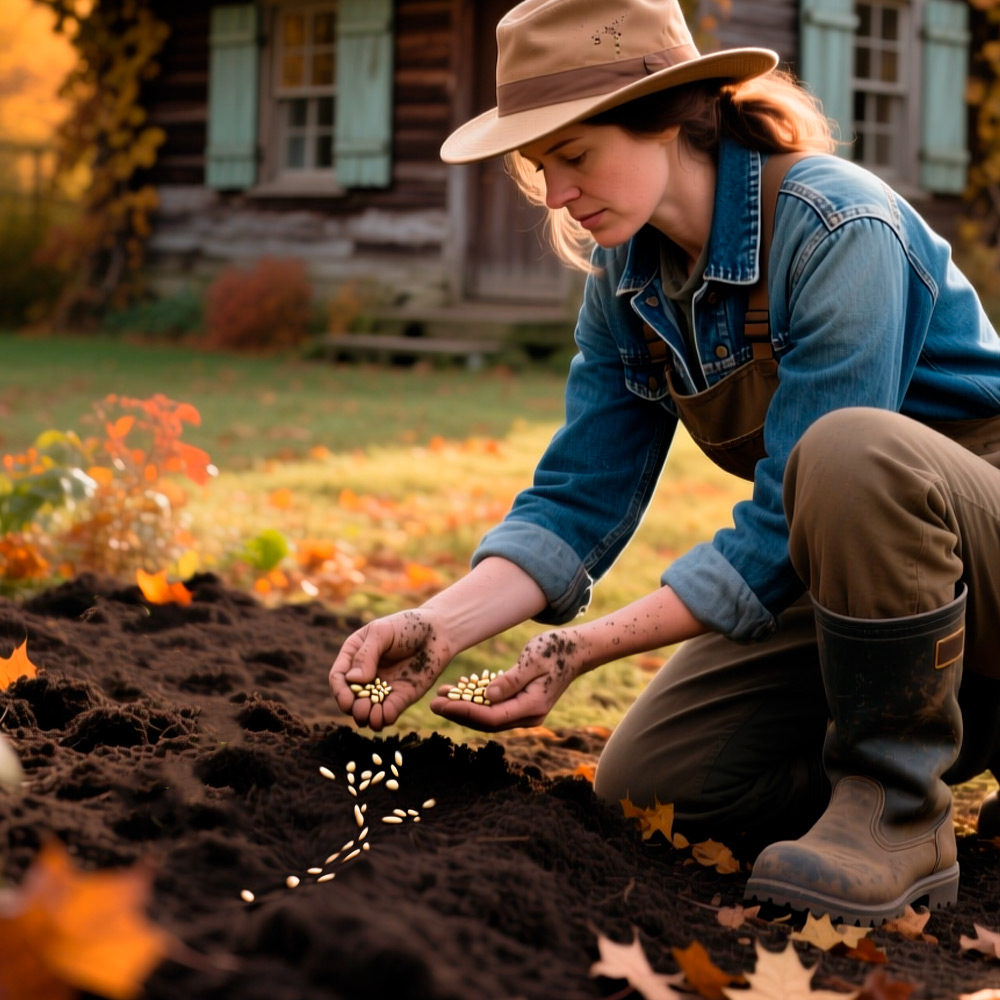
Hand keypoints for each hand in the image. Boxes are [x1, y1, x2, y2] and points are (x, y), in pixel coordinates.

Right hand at [329, 609, 453, 730]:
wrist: (439, 632)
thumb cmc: (408, 625)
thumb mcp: (382, 633)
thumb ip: (366, 655)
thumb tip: (352, 680)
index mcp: (354, 655)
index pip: (338, 677)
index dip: (340, 691)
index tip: (347, 700)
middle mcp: (365, 674)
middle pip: (350, 697)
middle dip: (353, 707)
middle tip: (361, 710)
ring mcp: (382, 687)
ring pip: (368, 709)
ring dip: (366, 717)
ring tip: (372, 718)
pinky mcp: (400, 697)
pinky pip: (388, 712)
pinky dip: (384, 718)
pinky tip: (385, 718)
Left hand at [429, 628, 587, 731]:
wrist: (577, 650)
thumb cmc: (556, 651)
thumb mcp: (532, 660)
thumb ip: (510, 680)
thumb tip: (486, 696)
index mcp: (532, 707)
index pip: (491, 717)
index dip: (465, 712)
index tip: (443, 704)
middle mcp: (528, 716)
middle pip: (486, 722)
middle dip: (458, 713)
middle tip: (432, 703)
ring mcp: (525, 712)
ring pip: (488, 716)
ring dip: (463, 708)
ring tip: (440, 697)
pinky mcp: (521, 704)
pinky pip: (494, 708)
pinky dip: (476, 700)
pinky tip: (459, 690)